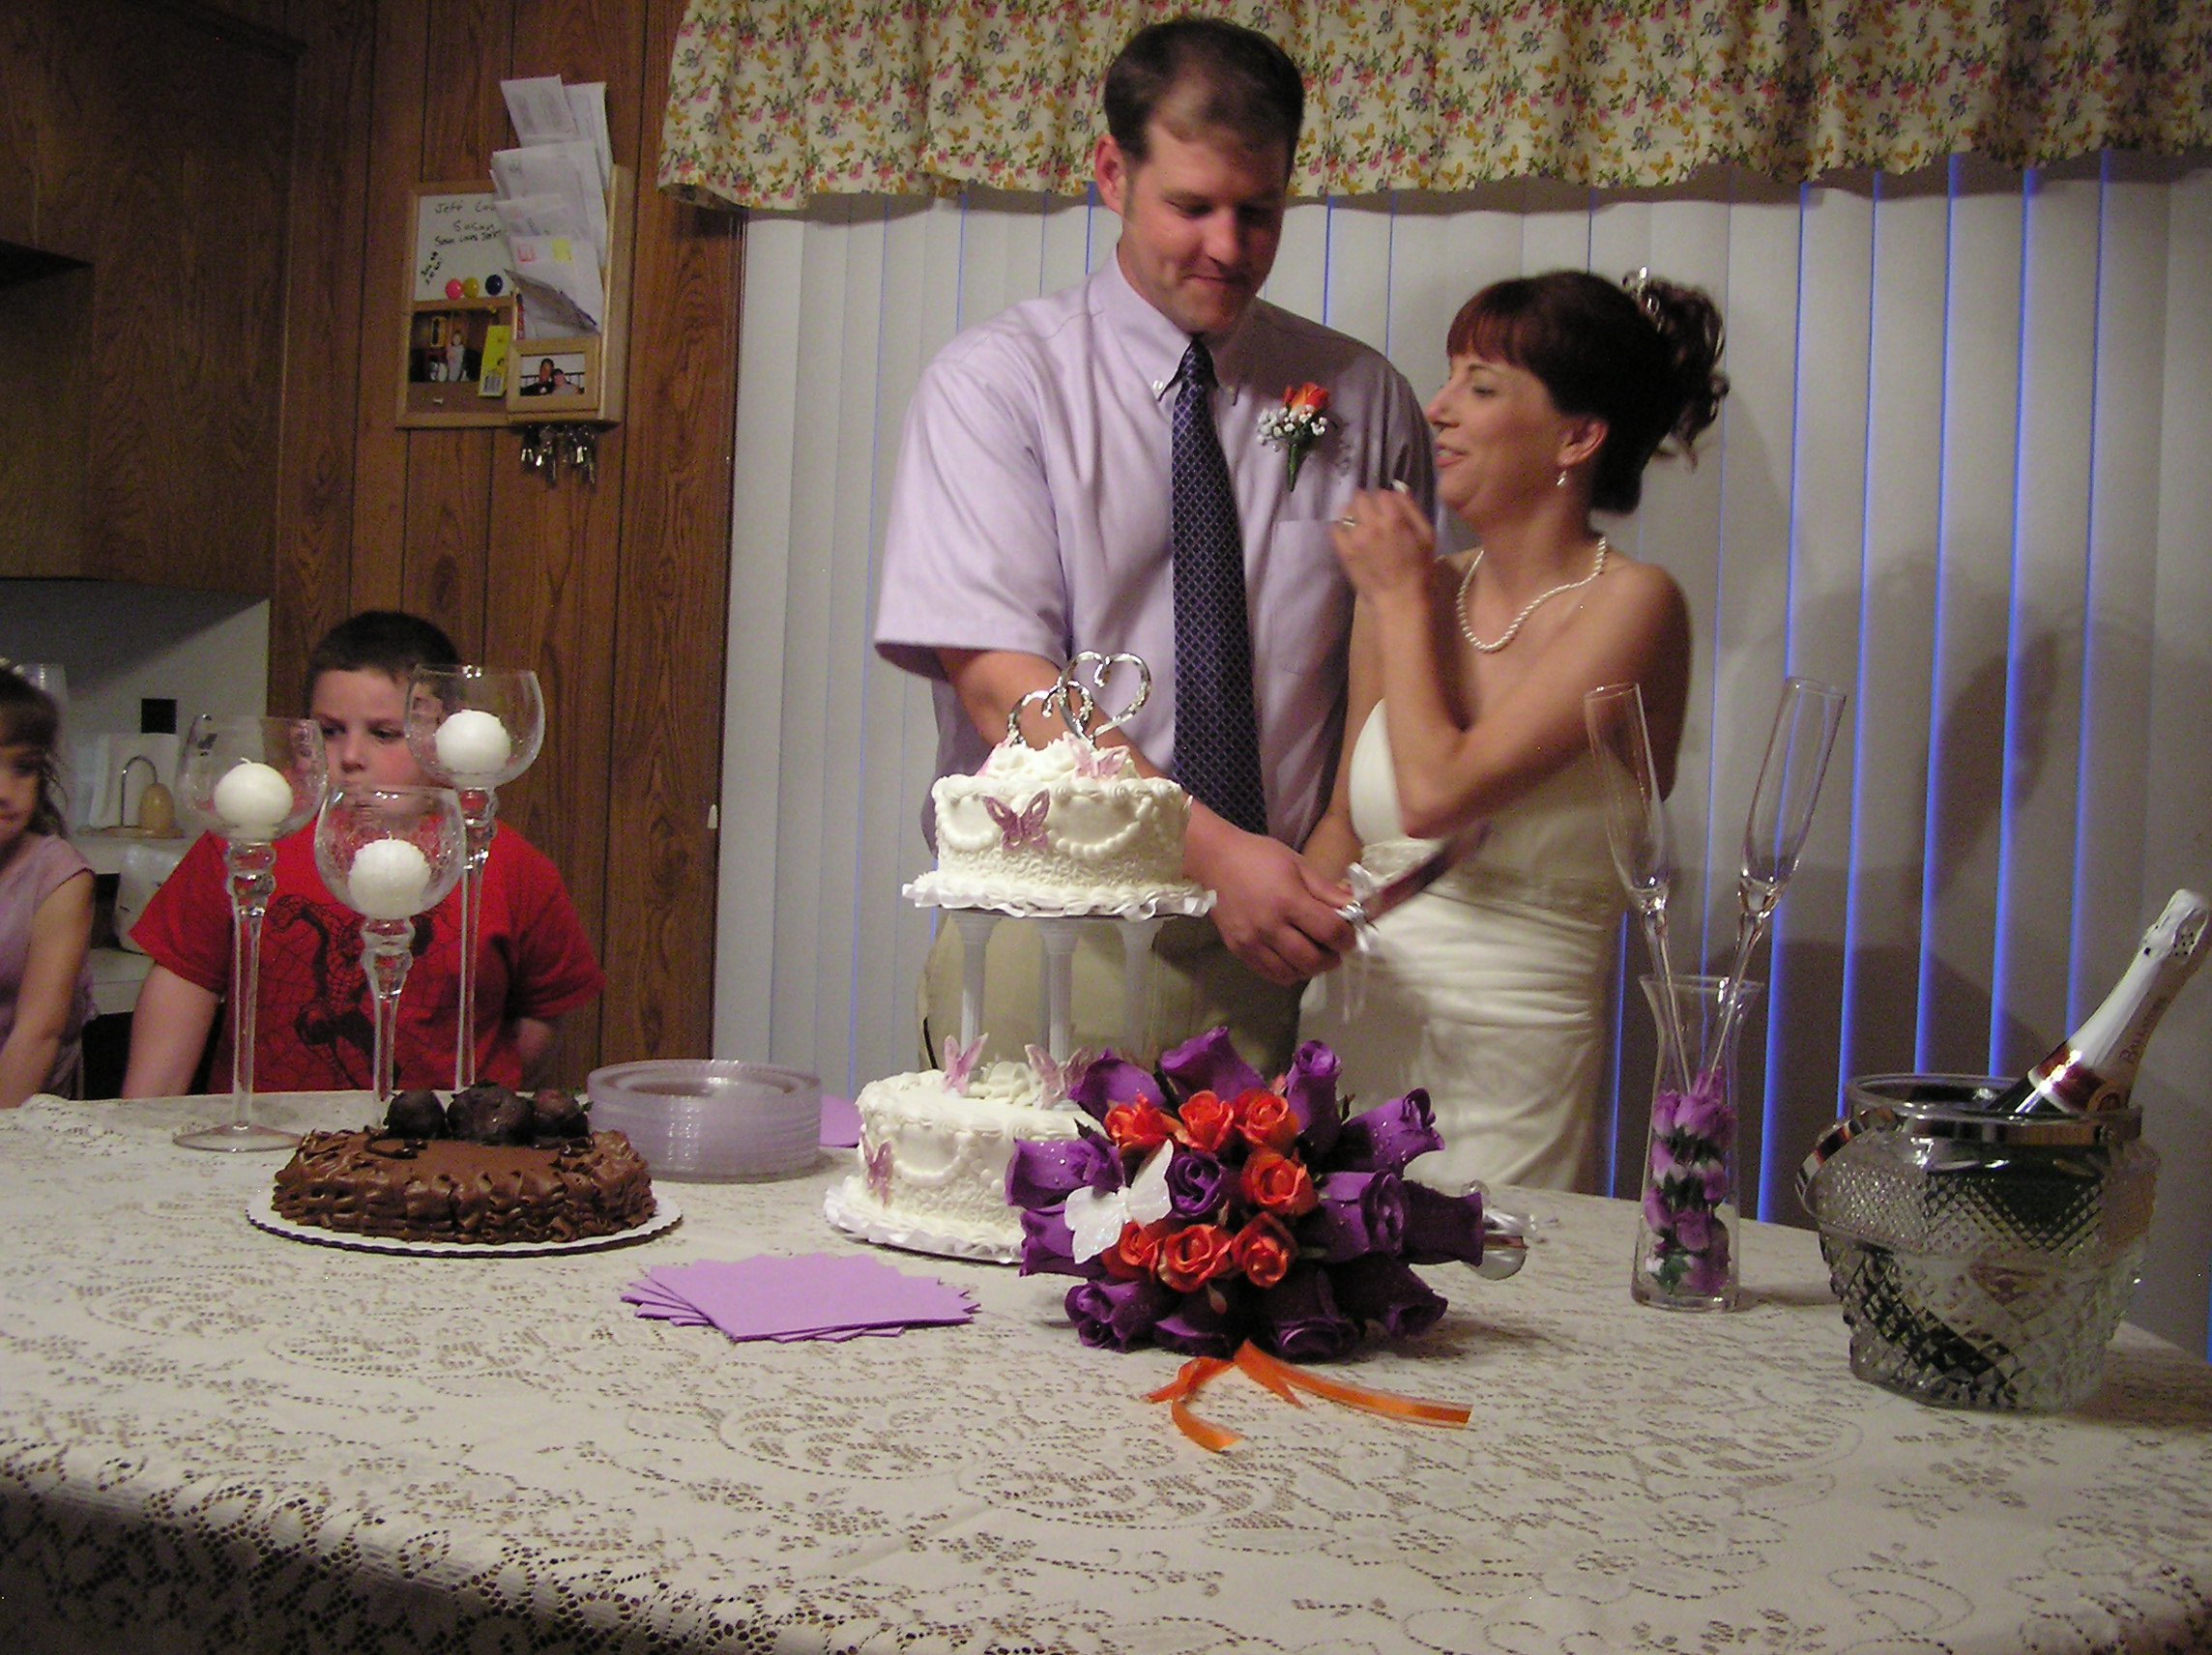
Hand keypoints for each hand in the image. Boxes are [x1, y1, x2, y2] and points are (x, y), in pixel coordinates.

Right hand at [1189, 813, 1356, 986]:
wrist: (1214, 861)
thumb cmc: (1258, 857)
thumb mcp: (1298, 865)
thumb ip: (1327, 890)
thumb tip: (1354, 908)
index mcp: (1288, 900)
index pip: (1330, 931)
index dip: (1347, 938)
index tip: (1349, 935)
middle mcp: (1269, 926)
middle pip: (1312, 960)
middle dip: (1332, 958)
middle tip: (1335, 949)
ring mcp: (1252, 941)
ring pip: (1292, 973)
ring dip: (1311, 969)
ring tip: (1315, 955)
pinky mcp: (1239, 950)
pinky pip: (1271, 974)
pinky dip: (1289, 972)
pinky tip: (1294, 959)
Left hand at [1331, 486, 1433, 602]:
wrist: (1401, 598)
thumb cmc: (1420, 567)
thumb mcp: (1427, 534)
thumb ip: (1412, 508)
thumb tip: (1397, 488)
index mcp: (1394, 518)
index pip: (1382, 493)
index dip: (1386, 499)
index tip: (1388, 508)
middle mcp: (1371, 524)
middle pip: (1361, 497)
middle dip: (1367, 502)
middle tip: (1373, 513)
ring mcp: (1354, 537)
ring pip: (1346, 509)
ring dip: (1353, 511)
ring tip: (1360, 522)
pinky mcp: (1343, 551)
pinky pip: (1335, 528)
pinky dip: (1341, 526)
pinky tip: (1350, 533)